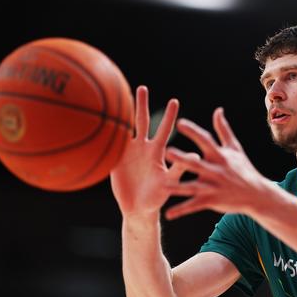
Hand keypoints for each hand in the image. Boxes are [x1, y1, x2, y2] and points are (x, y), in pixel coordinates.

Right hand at [110, 86, 196, 216]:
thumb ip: (180, 168)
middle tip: (143, 87)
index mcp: (157, 152)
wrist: (138, 209)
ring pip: (125, 128)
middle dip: (142, 105)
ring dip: (123, 113)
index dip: (169, 116)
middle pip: (142, 121)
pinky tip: (100, 118)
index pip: (164, 129)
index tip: (174, 100)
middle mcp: (143, 148)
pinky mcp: (115, 160)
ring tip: (118, 96)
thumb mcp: (170, 182)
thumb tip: (196, 155)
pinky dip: (106, 132)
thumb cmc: (158, 197)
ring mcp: (128, 153)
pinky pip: (110, 143)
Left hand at [163, 108, 270, 219]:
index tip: (179, 123)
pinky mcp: (212, 201)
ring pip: (193, 186)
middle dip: (182, 158)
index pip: (205, 141)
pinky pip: (194, 206)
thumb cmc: (243, 169)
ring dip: (178, 186)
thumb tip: (217, 110)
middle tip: (167, 151)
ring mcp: (213, 187)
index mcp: (220, 155)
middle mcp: (216, 170)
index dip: (193, 132)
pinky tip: (168, 214)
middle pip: (197, 163)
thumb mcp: (235, 148)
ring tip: (163, 185)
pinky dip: (181, 210)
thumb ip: (223, 129)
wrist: (256, 194)